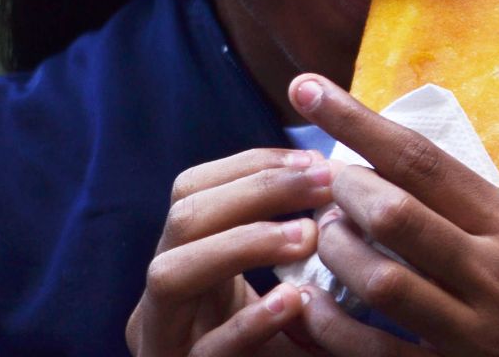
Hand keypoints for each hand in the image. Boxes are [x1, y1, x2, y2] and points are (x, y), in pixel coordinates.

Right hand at [126, 148, 332, 355]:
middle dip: (256, 191)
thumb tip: (338, 176)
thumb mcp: (271, 287)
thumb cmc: (273, 347)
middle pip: (181, 219)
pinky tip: (294, 302)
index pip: (193, 188)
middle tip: (322, 184)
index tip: (314, 160)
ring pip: (171, 273)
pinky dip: (249, 323)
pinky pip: (205, 352)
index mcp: (181, 259)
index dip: (252, 165)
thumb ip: (287, 237)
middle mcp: (161, 297)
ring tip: (307, 236)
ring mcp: (163, 342)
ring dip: (244, 243)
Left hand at [288, 76, 498, 356]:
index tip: (308, 87)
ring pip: (383, 281)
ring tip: (326, 235)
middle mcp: (490, 267)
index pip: (420, 158)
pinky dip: (332, 329)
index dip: (356, 120)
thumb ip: (468, 200)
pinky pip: (379, 355)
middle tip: (330, 184)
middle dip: (345, 191)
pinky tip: (307, 304)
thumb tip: (395, 168)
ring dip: (337, 251)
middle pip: (396, 213)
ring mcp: (473, 328)